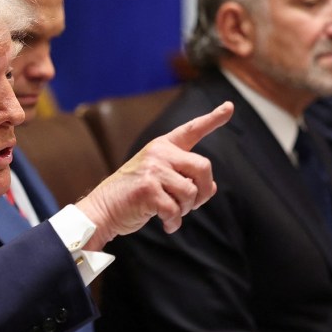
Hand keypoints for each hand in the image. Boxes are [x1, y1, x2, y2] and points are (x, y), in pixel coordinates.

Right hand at [76, 102, 233, 249]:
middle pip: (203, 167)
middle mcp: (159, 153)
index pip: (191, 130)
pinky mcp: (148, 189)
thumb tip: (212, 188)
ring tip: (170, 213)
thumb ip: (184, 178)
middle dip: (203, 191)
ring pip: (191, 192)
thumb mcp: (159, 181)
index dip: (213, 119)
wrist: (102, 209)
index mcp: (162, 146)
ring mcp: (153, 169)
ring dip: (185, 209)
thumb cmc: (132, 196)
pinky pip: (175, 210)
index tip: (229, 107)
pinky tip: (166, 225)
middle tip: (191, 205)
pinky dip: (174, 222)